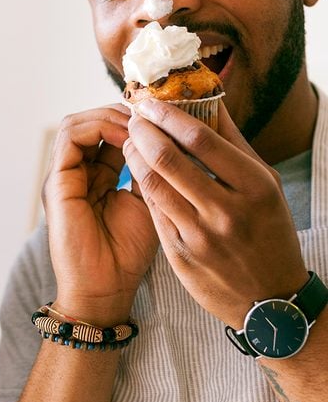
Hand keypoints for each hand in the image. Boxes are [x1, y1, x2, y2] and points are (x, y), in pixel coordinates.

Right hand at [42, 105, 158, 322]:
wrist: (105, 289)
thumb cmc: (127, 253)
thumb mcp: (146, 200)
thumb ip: (146, 169)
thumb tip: (161, 136)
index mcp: (93, 176)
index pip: (106, 133)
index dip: (132, 121)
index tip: (162, 118)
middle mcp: (74, 172)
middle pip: (89, 122)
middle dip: (121, 113)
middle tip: (151, 114)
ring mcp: (62, 175)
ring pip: (77, 123)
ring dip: (109, 116)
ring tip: (139, 124)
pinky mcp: (57, 181)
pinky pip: (71, 137)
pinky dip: (98, 127)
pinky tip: (127, 135)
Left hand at [124, 98, 307, 326]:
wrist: (269, 301)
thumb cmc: (268, 231)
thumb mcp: (265, 185)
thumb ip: (234, 143)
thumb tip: (208, 100)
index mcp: (255, 187)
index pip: (200, 139)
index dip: (168, 115)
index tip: (151, 102)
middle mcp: (227, 211)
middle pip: (168, 159)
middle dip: (143, 131)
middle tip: (134, 117)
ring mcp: (200, 236)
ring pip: (152, 183)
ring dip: (135, 155)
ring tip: (131, 140)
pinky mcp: (179, 254)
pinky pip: (152, 209)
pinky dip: (141, 184)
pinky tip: (138, 170)